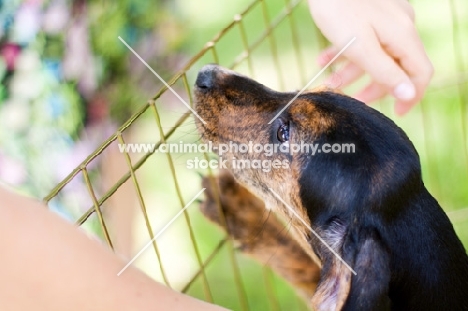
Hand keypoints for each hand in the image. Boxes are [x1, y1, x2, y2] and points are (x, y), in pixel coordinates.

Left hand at [308, 0, 432, 114]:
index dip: (412, 96)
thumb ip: (384, 71)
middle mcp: (400, 26)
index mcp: (403, 35)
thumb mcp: (360, 47)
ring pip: (375, 54)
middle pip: (396, 66)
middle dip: (373, 86)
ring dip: (352, 71)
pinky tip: (324, 59)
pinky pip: (364, 40)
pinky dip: (346, 53)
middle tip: (354, 101)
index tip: (397, 113)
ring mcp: (386, 19)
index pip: (421, 72)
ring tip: (327, 82)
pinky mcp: (370, 14)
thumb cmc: (338, 8)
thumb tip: (409, 94)